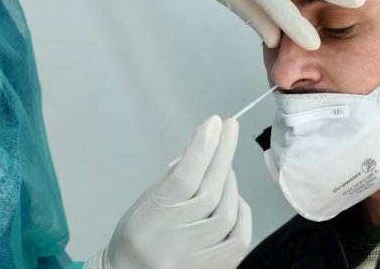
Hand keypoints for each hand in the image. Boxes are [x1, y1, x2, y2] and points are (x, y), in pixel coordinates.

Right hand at [84, 116, 250, 268]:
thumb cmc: (138, 234)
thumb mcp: (148, 199)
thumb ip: (177, 174)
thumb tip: (204, 142)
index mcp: (150, 221)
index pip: (184, 179)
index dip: (202, 148)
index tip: (214, 124)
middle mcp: (173, 243)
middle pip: (209, 192)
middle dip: (222, 155)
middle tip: (229, 130)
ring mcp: (195, 260)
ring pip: (226, 213)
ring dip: (231, 183)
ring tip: (225, 167)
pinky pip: (239, 238)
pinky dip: (241, 212)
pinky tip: (235, 199)